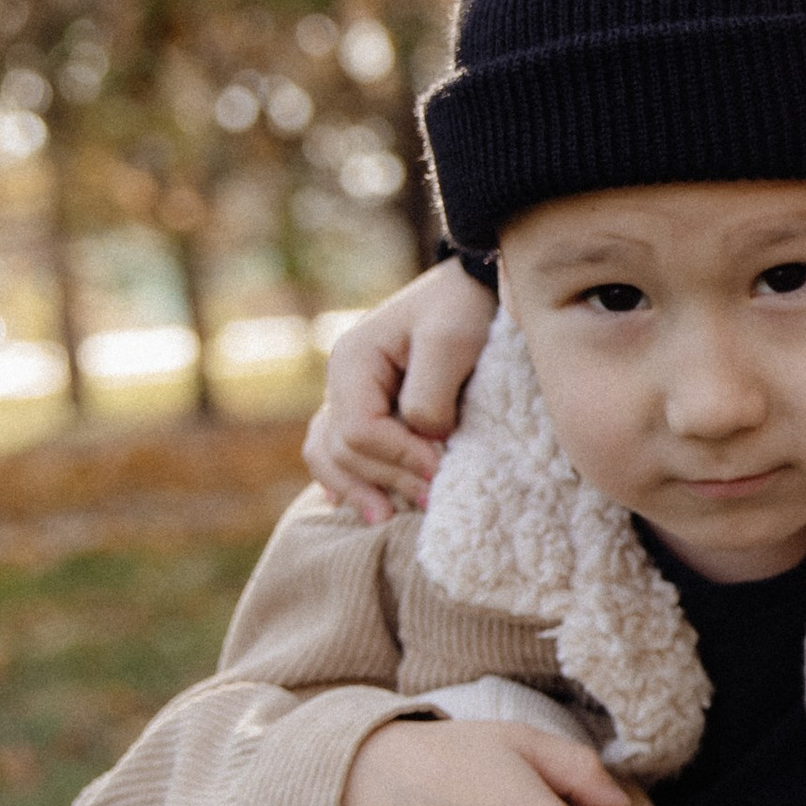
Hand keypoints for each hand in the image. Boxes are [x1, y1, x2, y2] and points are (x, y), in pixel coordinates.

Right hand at [301, 264, 497, 524]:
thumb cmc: (463, 308)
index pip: (359, 429)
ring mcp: (350, 396)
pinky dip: (348, 478)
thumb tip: (422, 443)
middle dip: (388, 478)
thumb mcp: (451, 342)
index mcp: (353, 360)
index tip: (441, 468)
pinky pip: (340, 451)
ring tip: (387, 518)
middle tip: (436, 499)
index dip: (398, 456)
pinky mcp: (368, 408)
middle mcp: (341, 380)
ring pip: (332, 455)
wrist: (474, 287)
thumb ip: (430, 396)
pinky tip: (360, 504)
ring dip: (360, 488)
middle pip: (345, 449)